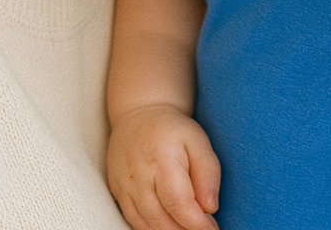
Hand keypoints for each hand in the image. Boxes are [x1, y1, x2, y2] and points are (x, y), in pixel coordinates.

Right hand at [108, 104, 220, 229]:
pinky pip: (133, 221)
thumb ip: (208, 173)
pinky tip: (168, 226)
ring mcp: (125, 186)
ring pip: (146, 225)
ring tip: (187, 228)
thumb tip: (210, 207)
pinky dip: (151, 229)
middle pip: (161, 220)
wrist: (140, 113)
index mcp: (162, 159)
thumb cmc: (173, 129)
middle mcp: (139, 176)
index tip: (213, 229)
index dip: (197, 223)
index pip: (179, 202)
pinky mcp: (118, 193)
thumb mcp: (198, 141)